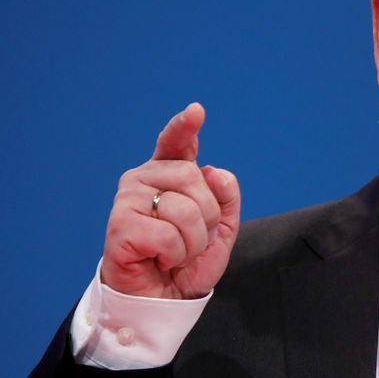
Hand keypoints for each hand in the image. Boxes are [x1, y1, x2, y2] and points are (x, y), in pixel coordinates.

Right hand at [101, 103, 240, 298]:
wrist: (165, 299)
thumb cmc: (188, 260)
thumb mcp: (223, 227)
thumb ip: (226, 195)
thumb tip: (212, 171)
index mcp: (168, 174)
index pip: (176, 143)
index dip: (184, 127)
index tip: (196, 112)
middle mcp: (143, 178)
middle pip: (193, 178)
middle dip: (207, 216)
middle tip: (192, 238)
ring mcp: (127, 200)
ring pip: (185, 209)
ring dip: (193, 241)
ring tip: (176, 252)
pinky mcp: (119, 226)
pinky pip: (168, 235)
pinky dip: (175, 254)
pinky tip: (160, 259)